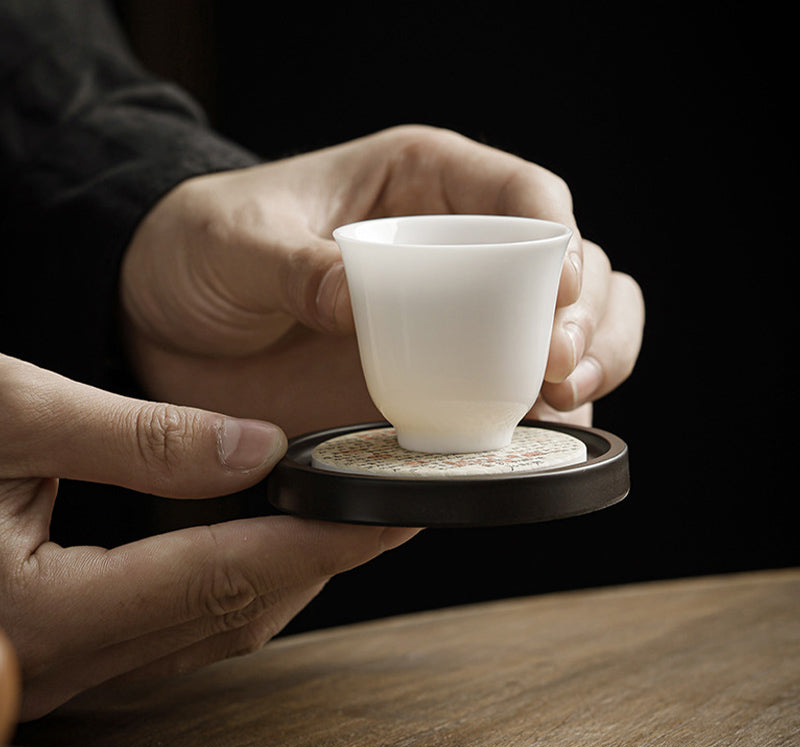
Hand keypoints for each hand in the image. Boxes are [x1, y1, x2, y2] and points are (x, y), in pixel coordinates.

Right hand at [0, 355, 417, 719]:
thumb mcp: (6, 415)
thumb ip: (138, 440)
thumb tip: (254, 449)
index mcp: (38, 613)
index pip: (225, 577)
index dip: (319, 545)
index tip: (385, 513)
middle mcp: (54, 660)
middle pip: (232, 617)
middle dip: (319, 564)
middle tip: (382, 513)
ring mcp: (59, 664)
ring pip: (210, 632)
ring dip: (285, 577)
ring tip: (340, 523)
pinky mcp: (61, 644)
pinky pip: (175, 627)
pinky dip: (234, 584)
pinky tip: (263, 545)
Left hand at [121, 124, 642, 431]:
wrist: (167, 326)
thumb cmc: (202, 253)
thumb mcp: (235, 243)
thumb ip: (296, 265)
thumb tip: (360, 299)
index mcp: (422, 186)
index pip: (525, 195)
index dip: (559, 242)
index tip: (553, 292)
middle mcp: (456, 253)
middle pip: (571, 267)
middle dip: (588, 314)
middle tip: (556, 364)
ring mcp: (454, 324)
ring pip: (564, 332)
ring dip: (588, 363)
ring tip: (558, 398)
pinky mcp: (438, 385)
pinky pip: (511, 399)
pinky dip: (536, 419)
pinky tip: (526, 437)